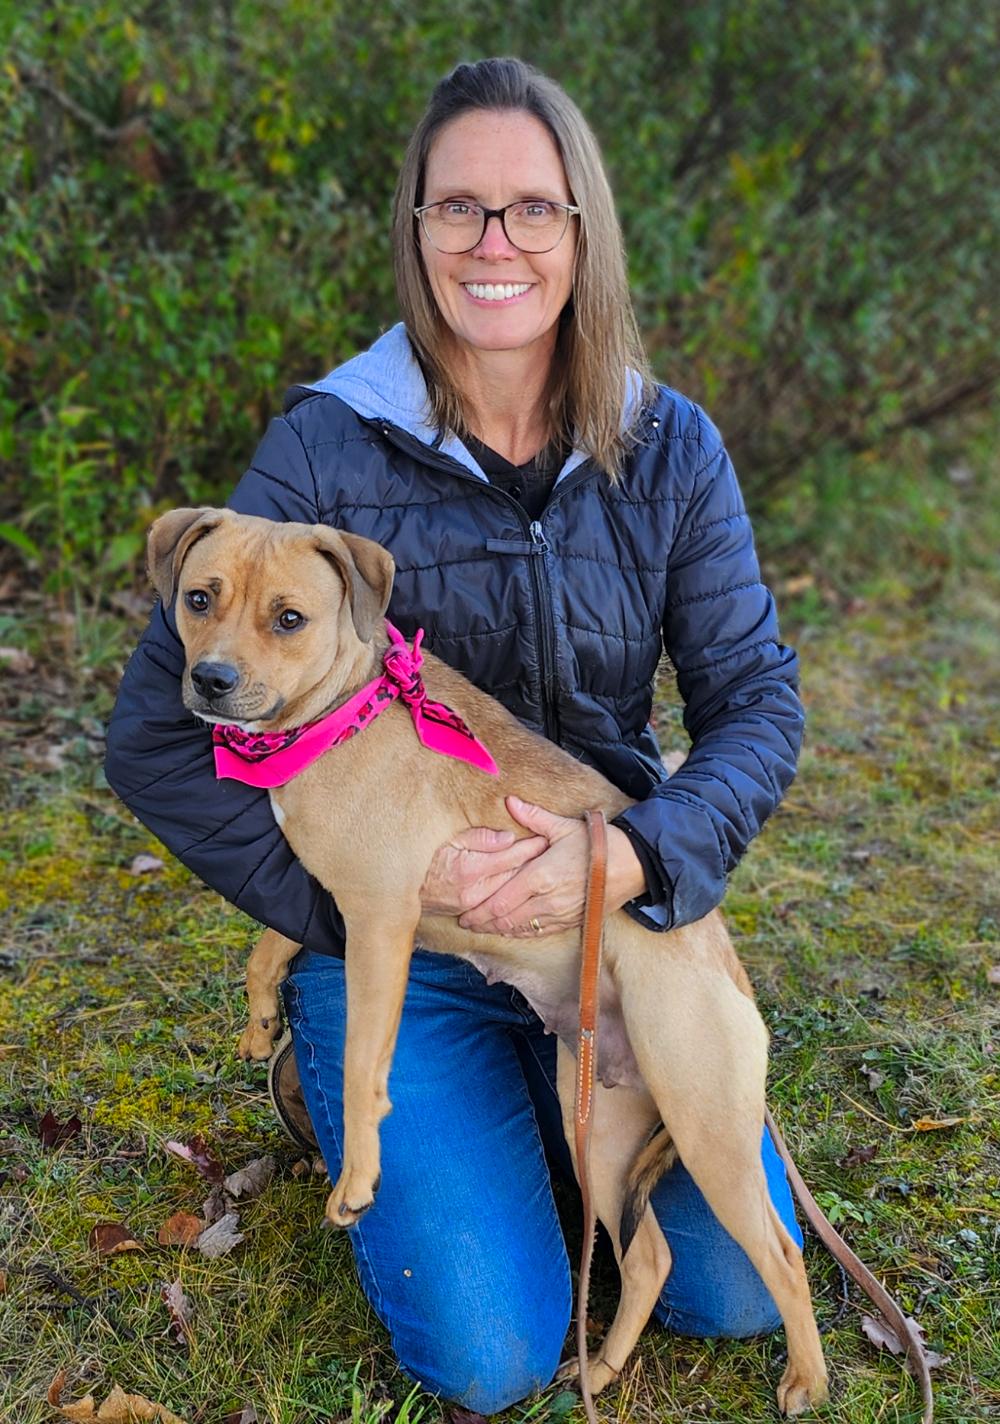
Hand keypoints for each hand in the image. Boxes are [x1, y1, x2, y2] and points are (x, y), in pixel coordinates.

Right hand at [420, 823, 547, 917]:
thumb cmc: (423, 855)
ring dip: (525, 880)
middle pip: (513, 876)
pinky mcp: (466, 911)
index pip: (509, 856)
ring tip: (544, 868)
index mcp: (469, 869)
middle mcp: (473, 891)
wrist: (400, 886)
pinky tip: (524, 889)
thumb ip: (478, 838)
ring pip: (507, 892)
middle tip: (552, 852)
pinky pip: (496, 903)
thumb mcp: (448, 838)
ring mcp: (470, 905)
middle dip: (533, 863)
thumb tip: (506, 837)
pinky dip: (511, 895)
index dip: (529, 846)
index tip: (546, 839)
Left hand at [456, 796, 647, 937]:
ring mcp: (560, 914)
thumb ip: (533, 817)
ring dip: (499, 930)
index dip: (480, 910)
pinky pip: (539, 933)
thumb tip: (509, 801)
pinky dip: (521, 933)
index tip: (464, 912)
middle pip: (505, 919)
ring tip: (482, 928)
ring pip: (521, 929)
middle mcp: (547, 900)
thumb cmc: (597, 843)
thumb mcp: (564, 827)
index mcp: (541, 876)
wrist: (633, 865)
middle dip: (483, 923)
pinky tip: (510, 931)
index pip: (500, 900)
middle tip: (465, 923)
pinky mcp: (571, 922)